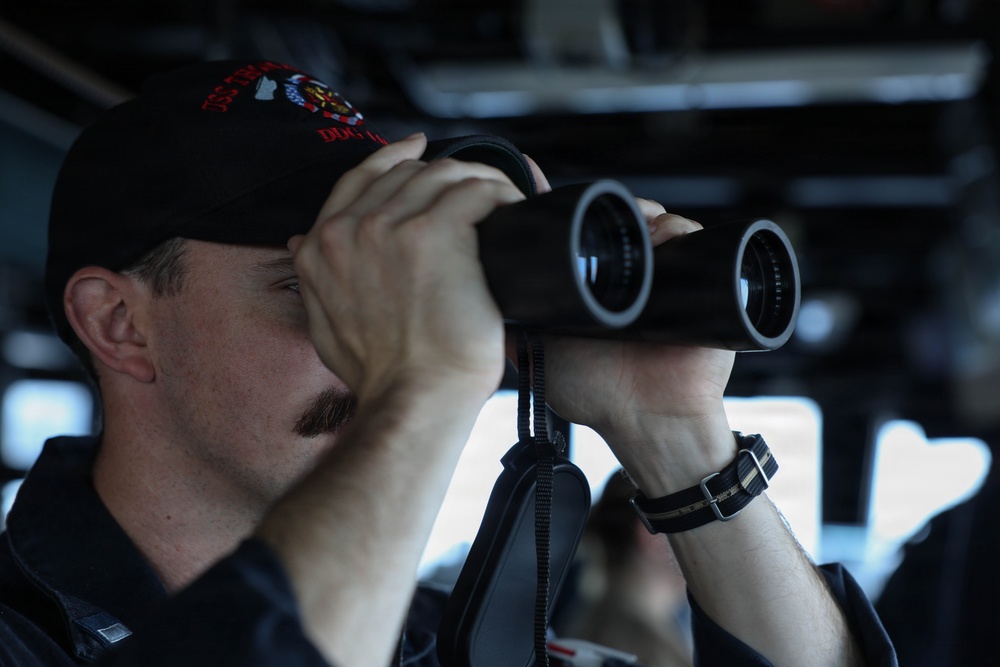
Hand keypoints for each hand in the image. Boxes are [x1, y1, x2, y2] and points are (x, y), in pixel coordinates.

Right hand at [290, 133, 525, 403]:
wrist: (412, 400)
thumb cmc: (381, 377)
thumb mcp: (323, 326)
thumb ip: (314, 280)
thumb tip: (302, 244)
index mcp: (322, 247)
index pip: (359, 177)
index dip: (392, 157)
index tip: (418, 149)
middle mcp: (350, 229)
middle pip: (408, 172)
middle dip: (446, 176)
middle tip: (479, 191)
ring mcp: (391, 227)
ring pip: (445, 174)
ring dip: (479, 181)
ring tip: (503, 200)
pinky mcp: (436, 232)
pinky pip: (477, 190)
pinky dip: (502, 193)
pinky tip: (514, 207)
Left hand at [542, 202, 737, 492]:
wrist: (648, 424)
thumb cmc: (596, 396)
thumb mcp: (540, 356)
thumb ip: (514, 330)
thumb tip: (475, 301)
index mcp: (596, 284)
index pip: (586, 231)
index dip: (574, 211)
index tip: (551, 193)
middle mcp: (631, 276)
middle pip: (624, 220)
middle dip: (614, 208)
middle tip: (598, 212)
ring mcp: (668, 278)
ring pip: (658, 223)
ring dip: (646, 213)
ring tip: (633, 222)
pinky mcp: (702, 286)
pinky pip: (698, 243)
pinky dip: (683, 230)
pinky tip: (666, 233)